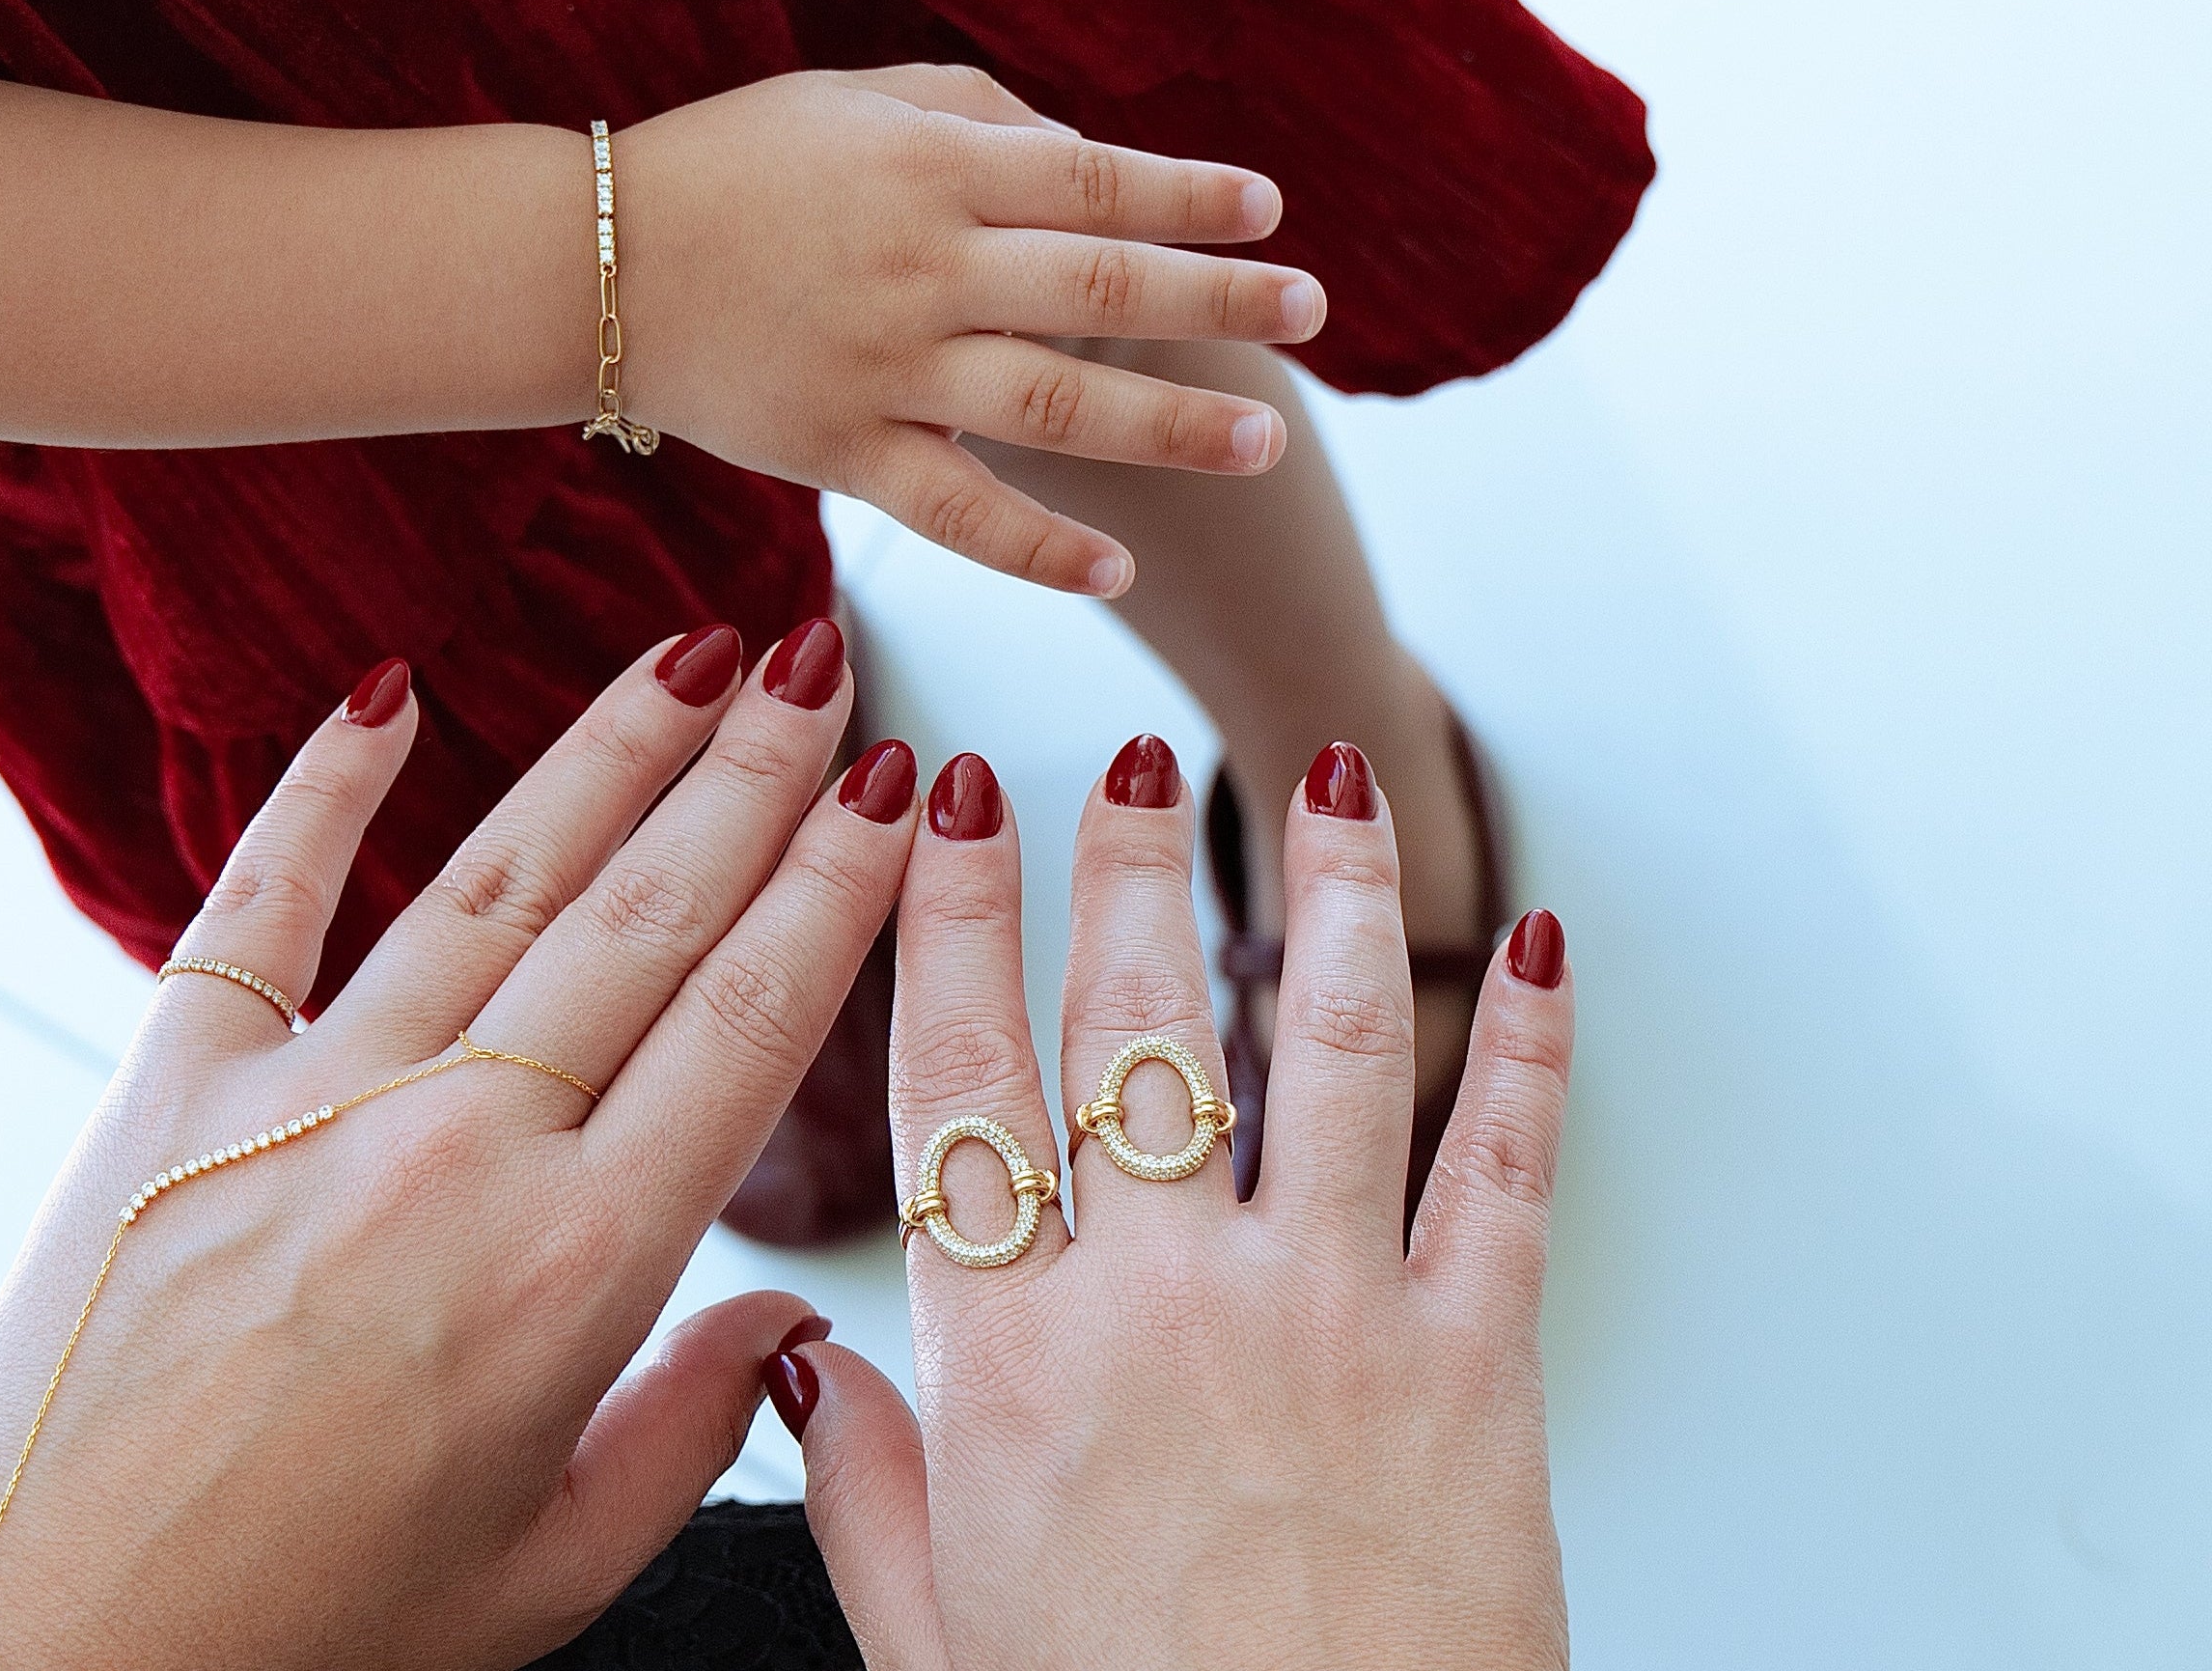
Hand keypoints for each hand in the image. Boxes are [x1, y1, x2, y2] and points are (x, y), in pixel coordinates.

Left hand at [0, 624, 912, 1670]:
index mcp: (571, 1271)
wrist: (20, 1663)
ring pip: (497, 879)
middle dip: (752, 772)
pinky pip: (262, 898)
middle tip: (815, 659)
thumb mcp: (541, 1578)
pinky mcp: (172, 1083)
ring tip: (689, 650)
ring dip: (607, 751)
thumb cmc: (293, 1642)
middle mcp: (454, 1151)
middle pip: (645, 916)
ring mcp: (308, 1097)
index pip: (746, 1023)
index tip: (892, 787)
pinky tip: (386, 692)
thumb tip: (786, 1325)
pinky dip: (321, 788)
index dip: (834, 888)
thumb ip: (688, 1434)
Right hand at [617, 65, 1325, 596]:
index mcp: (932, 167)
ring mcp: (885, 368)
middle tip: (1311, 311)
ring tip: (1267, 441)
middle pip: (1102, 286)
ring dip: (1169, 425)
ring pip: (1054, 403)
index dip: (1191, 193)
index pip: (1096, 179)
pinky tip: (1118, 567)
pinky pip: (957, 512)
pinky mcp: (842, 453)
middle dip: (1220, 299)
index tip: (1270, 208)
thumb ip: (981, 118)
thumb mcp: (858, 100)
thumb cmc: (737, 164)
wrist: (590, 262)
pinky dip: (1038, 547)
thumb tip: (1094, 156)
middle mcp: (922, 266)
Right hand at [786, 743, 1574, 1668]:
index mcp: (1013, 1363)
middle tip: (1130, 757)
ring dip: (1329, 890)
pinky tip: (1537, 942)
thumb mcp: (939, 1645)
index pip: (957, 1076)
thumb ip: (866, 1492)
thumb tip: (801, 1369)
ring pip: (1325, 1044)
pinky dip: (1529, 1043)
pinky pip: (1506, 1166)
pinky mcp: (1472, 1367)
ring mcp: (1328, 1320)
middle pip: (1130, 1021)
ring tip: (1326, 776)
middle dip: (1126, 861)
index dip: (947, 916)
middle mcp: (1163, 1305)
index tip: (944, 804)